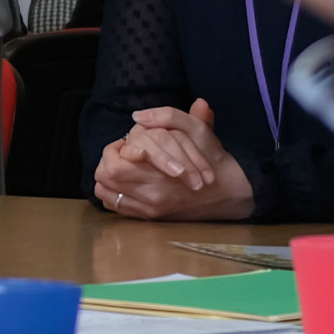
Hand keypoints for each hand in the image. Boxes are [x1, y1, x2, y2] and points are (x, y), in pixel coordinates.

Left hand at [94, 102, 254, 219]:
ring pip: (106, 195)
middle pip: (104, 180)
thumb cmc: (212, 158)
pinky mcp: (151, 218)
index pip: (112, 165)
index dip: (114, 149)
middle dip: (107, 162)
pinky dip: (115, 194)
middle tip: (122, 154)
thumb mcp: (196, 129)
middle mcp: (150, 196)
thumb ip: (167, 116)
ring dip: (108, 179)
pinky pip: (117, 208)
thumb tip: (138, 115)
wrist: (229, 191)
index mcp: (157, 175)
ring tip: (123, 167)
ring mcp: (149, 210)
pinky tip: (126, 183)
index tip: (127, 144)